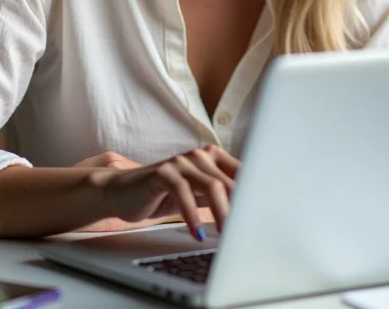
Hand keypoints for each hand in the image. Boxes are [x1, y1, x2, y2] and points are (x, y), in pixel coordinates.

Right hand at [87, 145, 239, 240]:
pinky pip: (183, 192)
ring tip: (227, 235)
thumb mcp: (198, 195)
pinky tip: (197, 232)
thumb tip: (249, 212)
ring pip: (211, 185)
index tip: (263, 215)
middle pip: (229, 181)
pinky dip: (192, 214)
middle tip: (248, 231)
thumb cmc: (166, 194)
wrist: (125, 192)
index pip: (241, 173)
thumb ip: (221, 196)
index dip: (253, 193)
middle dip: (240, 208)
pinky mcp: (163, 171)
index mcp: (213, 157)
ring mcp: (181, 161)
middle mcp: (200, 154)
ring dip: (221, 213)